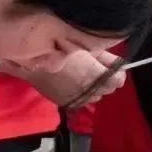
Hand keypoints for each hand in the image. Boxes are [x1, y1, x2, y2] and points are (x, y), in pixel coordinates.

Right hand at [10, 50, 124, 107]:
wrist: (31, 61)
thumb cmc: (60, 47)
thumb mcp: (86, 48)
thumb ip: (106, 58)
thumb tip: (120, 66)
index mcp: (94, 75)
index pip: (118, 80)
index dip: (117, 72)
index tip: (113, 67)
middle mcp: (88, 90)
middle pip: (108, 89)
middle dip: (106, 80)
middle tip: (98, 68)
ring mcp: (76, 98)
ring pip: (95, 97)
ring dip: (94, 88)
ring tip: (85, 76)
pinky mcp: (66, 103)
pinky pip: (82, 101)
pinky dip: (83, 94)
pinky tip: (75, 85)